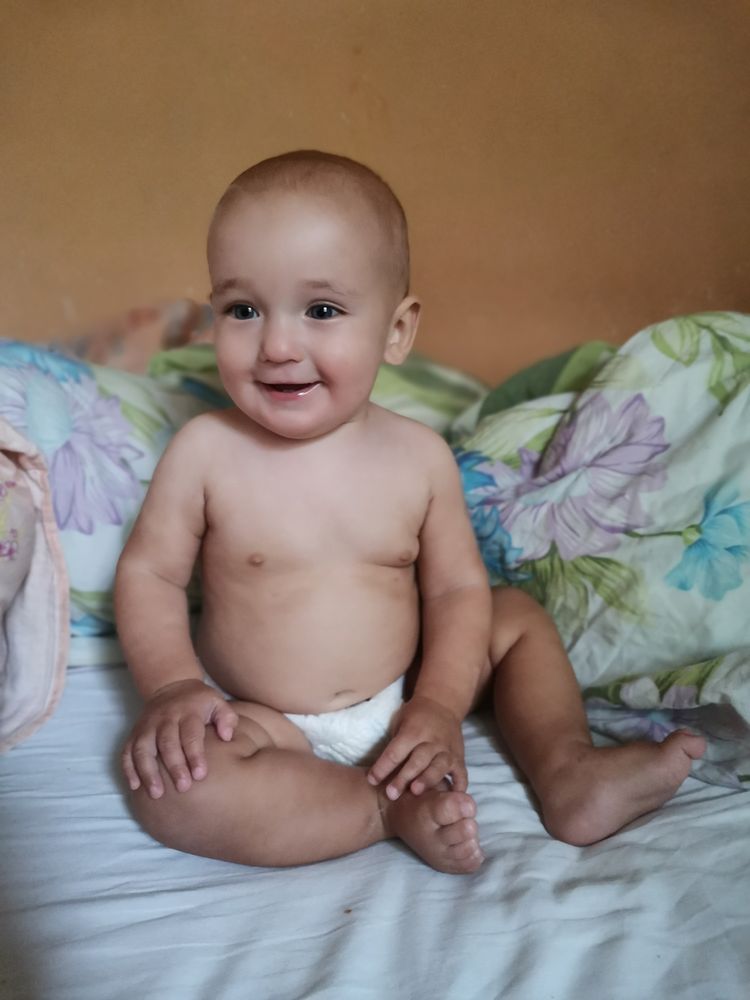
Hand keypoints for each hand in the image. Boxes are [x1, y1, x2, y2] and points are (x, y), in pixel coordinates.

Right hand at [122, 679, 237, 798]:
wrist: (171, 686)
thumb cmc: (199, 702)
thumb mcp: (217, 702)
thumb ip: (226, 718)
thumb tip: (227, 736)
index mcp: (187, 712)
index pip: (190, 735)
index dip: (195, 755)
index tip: (200, 775)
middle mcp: (165, 718)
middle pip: (167, 744)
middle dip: (174, 767)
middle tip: (182, 788)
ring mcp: (147, 726)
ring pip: (143, 749)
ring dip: (148, 772)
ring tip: (157, 793)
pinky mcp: (135, 733)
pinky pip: (127, 751)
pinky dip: (128, 769)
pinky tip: (135, 786)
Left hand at [367, 695, 466, 800]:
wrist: (442, 703)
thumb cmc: (415, 716)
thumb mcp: (400, 722)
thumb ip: (395, 745)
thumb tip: (382, 772)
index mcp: (413, 731)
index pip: (395, 751)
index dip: (382, 767)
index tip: (372, 780)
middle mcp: (432, 741)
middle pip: (417, 761)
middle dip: (403, 778)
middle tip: (391, 794)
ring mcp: (448, 750)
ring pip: (438, 767)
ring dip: (427, 780)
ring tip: (416, 793)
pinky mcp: (459, 758)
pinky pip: (461, 774)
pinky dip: (458, 788)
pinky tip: (451, 798)